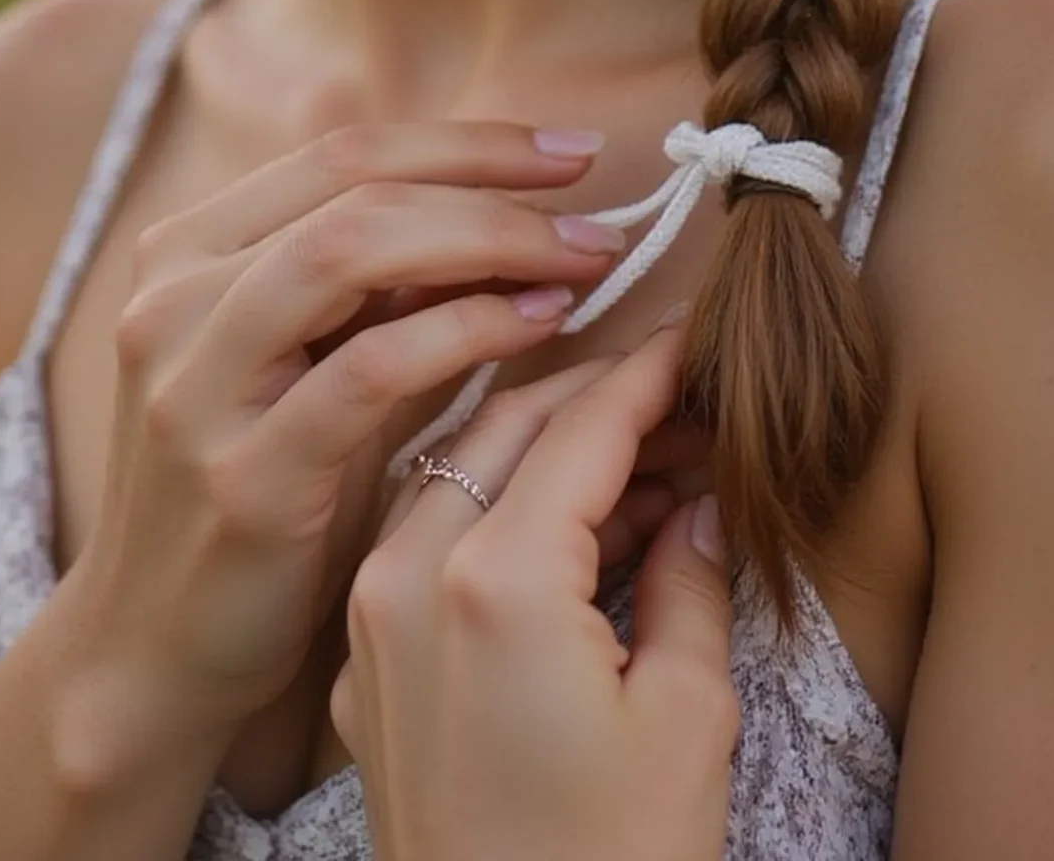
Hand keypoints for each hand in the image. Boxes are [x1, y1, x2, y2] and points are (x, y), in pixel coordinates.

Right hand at [63, 122, 623, 754]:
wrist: (157, 652)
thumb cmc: (256, 495)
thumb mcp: (299, 364)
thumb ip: (368, 285)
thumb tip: (495, 200)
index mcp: (185, 252)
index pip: (340, 150)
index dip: (464, 139)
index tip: (567, 151)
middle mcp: (173, 300)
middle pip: (351, 183)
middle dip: (489, 179)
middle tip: (594, 198)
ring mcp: (197, 385)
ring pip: (351, 252)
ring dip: (487, 240)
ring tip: (579, 259)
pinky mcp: (243, 476)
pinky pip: (371, 370)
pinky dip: (465, 331)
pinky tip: (535, 331)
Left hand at [330, 323, 736, 860]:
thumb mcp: (687, 719)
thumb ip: (690, 580)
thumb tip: (695, 498)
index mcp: (496, 580)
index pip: (580, 423)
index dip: (647, 371)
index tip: (695, 334)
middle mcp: (408, 577)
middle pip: (504, 426)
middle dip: (591, 390)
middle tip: (671, 381)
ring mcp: (370, 622)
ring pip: (449, 471)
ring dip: (533, 442)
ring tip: (629, 446)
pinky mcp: (357, 670)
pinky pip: (415, 540)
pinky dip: (482, 507)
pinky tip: (554, 521)